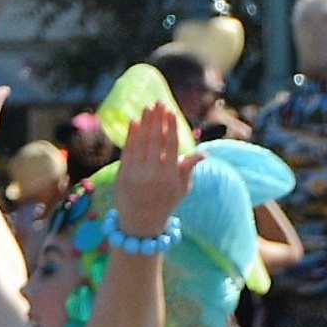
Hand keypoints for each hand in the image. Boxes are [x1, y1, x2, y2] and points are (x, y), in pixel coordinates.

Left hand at [109, 103, 199, 237]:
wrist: (140, 223)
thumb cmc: (165, 202)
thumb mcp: (182, 188)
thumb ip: (188, 168)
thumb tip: (204, 153)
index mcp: (169, 176)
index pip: (171, 146)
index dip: (170, 127)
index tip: (171, 111)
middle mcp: (152, 175)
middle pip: (155, 141)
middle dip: (157, 120)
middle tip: (159, 103)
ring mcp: (135, 175)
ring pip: (140, 143)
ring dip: (144, 123)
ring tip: (148, 108)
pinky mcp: (122, 175)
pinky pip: (127, 151)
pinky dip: (130, 136)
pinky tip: (133, 122)